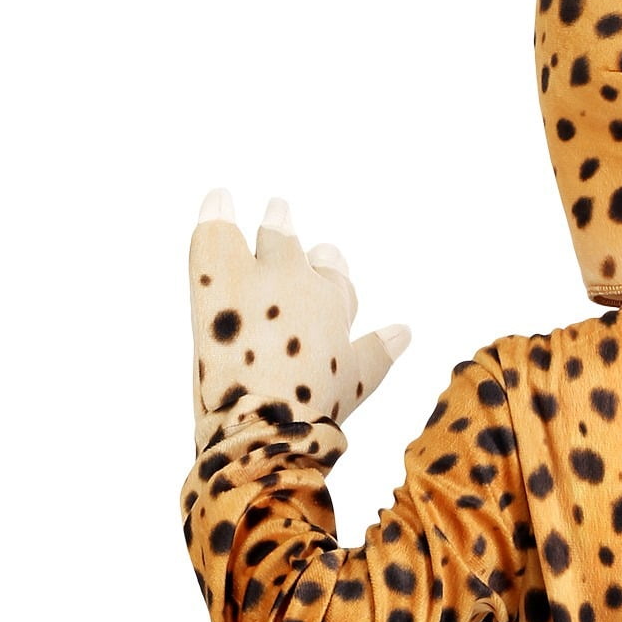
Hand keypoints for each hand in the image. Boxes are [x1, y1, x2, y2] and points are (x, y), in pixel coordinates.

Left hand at [188, 191, 410, 454]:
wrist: (263, 424)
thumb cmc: (311, 416)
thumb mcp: (355, 385)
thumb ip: (379, 353)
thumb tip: (404, 330)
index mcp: (335, 312)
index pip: (337, 286)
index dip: (332, 281)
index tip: (328, 265)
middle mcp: (305, 286)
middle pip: (312, 258)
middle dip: (309, 251)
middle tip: (301, 234)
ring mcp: (263, 277)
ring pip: (274, 237)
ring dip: (276, 223)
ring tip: (276, 210)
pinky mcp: (220, 275)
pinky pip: (217, 230)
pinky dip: (217, 209)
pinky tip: (219, 197)